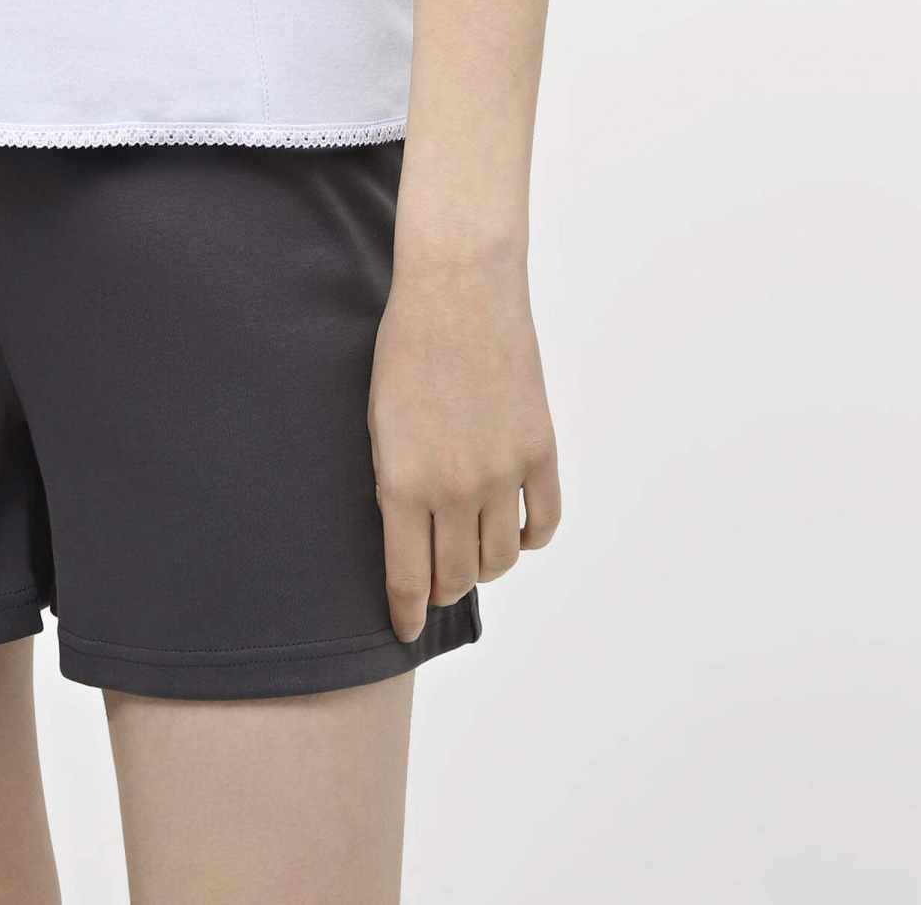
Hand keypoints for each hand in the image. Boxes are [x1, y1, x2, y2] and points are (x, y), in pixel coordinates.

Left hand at [367, 250, 559, 637]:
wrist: (457, 291)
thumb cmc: (404, 348)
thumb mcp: (378, 422)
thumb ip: (395, 483)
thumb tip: (408, 534)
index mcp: (404, 483)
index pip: (409, 579)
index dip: (407, 613)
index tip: (405, 628)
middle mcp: (456, 490)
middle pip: (455, 577)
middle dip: (441, 588)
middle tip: (435, 582)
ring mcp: (503, 473)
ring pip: (499, 559)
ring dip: (482, 565)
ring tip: (470, 552)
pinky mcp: (540, 452)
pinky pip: (542, 524)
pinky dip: (528, 539)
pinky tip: (513, 530)